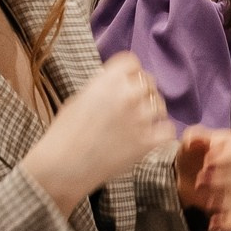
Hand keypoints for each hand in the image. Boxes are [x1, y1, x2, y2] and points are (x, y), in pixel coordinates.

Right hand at [22, 53, 175, 214]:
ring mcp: (141, 118)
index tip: (126, 81)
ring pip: (159, 105)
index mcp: (108, 81)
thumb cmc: (63, 135)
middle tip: (131, 106)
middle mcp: (128, 95)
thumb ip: (102, 88)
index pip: (132, 62)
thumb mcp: (78, 99)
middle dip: (141, 91)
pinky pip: (168, 129)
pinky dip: (161, 133)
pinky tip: (149, 137)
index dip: (129, 72)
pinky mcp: (148, 141)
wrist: (62, 167)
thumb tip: (116, 84)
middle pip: (148, 82)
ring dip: (151, 112)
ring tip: (138, 123)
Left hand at [174, 126, 230, 230]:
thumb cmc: (194, 154)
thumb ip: (194, 136)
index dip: (227, 157)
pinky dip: (227, 224)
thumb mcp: (190, 142)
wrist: (188, 175)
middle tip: (200, 181)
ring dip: (225, 201)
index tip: (208, 162)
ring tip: (205, 201)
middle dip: (222, 180)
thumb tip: (196, 139)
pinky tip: (212, 223)